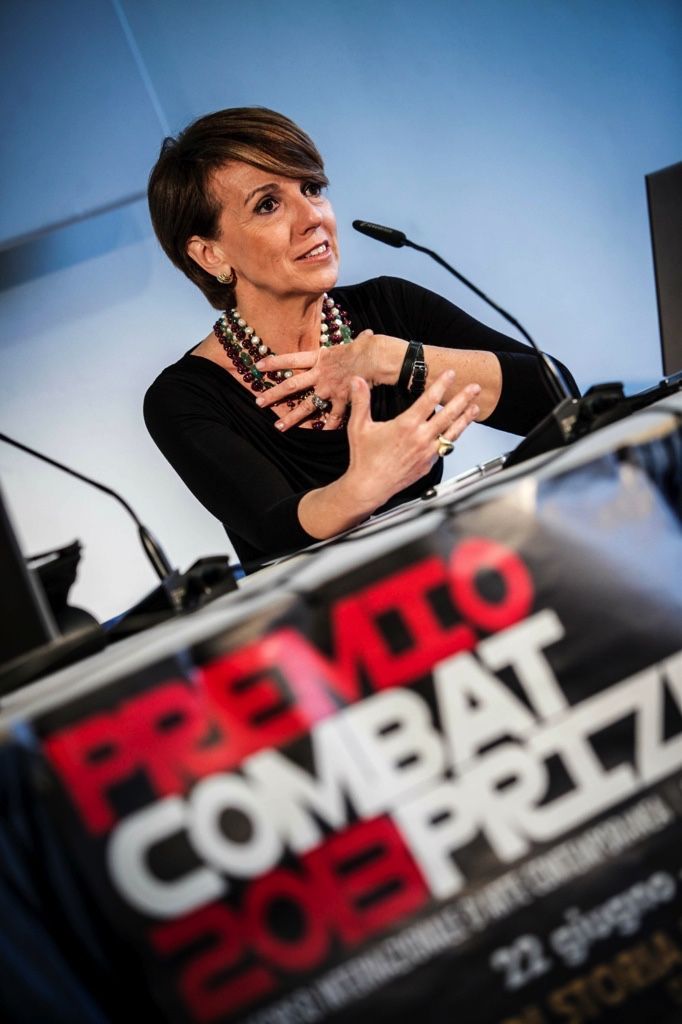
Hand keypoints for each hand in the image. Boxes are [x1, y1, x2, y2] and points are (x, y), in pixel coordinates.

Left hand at [254, 330, 378, 429]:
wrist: (378, 358)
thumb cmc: (369, 347)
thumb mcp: (357, 342)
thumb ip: (356, 342)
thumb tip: (366, 336)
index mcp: (321, 357)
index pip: (292, 359)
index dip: (275, 363)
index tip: (258, 366)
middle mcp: (320, 374)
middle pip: (292, 385)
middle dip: (273, 394)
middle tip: (258, 402)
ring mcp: (330, 389)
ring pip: (306, 406)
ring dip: (291, 418)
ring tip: (278, 427)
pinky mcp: (342, 400)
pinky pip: (332, 417)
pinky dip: (327, 426)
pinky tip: (319, 434)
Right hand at [345, 370, 479, 509]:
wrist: (369, 486)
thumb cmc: (364, 459)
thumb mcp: (359, 426)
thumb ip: (361, 402)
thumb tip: (357, 381)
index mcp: (406, 425)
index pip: (429, 400)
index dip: (442, 385)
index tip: (451, 374)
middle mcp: (421, 438)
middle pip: (448, 414)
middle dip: (463, 399)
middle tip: (475, 388)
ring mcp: (427, 452)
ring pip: (452, 433)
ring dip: (465, 419)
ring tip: (475, 408)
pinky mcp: (429, 464)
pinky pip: (444, 448)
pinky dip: (453, 437)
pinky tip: (457, 432)